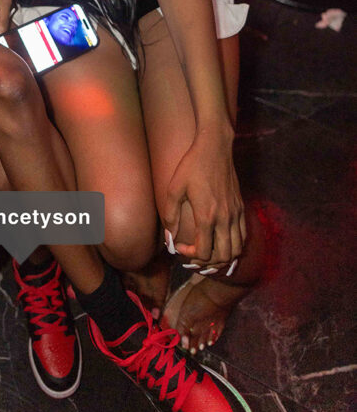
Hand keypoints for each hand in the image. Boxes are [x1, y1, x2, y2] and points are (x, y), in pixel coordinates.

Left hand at [163, 124, 244, 269]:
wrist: (215, 148)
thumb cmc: (192, 166)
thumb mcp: (174, 188)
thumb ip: (170, 215)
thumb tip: (169, 237)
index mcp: (207, 216)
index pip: (204, 252)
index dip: (190, 255)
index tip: (180, 246)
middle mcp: (225, 218)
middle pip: (223, 257)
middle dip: (208, 263)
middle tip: (195, 255)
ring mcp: (236, 214)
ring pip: (236, 250)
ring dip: (223, 257)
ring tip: (209, 252)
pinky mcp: (241, 208)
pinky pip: (242, 236)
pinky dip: (234, 246)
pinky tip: (221, 241)